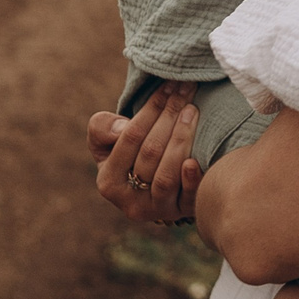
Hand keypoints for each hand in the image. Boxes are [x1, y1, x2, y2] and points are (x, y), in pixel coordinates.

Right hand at [91, 81, 202, 222]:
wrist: (152, 182)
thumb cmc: (129, 153)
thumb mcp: (106, 139)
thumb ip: (102, 128)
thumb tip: (122, 129)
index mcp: (109, 182)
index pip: (129, 139)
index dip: (149, 110)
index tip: (167, 86)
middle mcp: (130, 202)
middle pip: (150, 153)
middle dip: (169, 116)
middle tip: (185, 89)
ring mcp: (158, 209)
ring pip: (167, 175)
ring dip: (181, 138)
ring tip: (192, 110)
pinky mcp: (183, 212)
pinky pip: (188, 199)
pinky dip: (192, 179)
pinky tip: (195, 159)